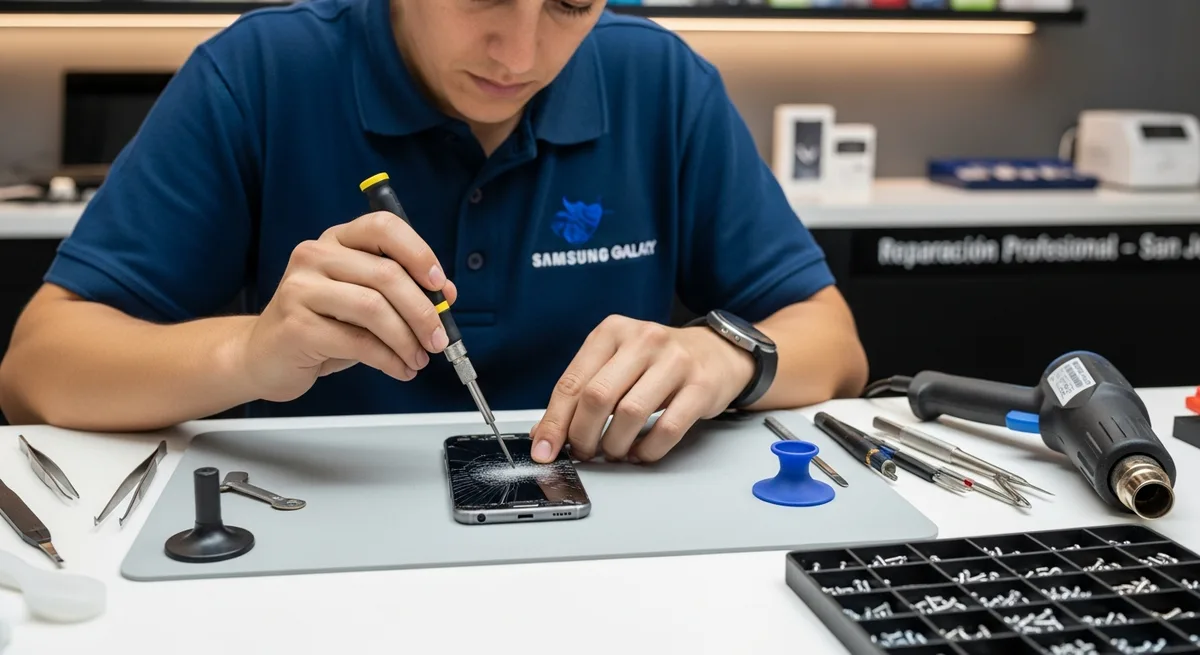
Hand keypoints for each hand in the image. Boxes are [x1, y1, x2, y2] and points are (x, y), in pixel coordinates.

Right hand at [236, 212, 456, 401]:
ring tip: (418, 359)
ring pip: (374, 308)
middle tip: (439, 339)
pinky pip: (358, 342)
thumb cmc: (321, 325)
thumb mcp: (363, 300)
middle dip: (423, 311)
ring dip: (407, 339)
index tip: (439, 285)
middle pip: (386, 274)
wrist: (265, 356)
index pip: (383, 227)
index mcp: (336, 240)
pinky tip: (399, 369)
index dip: (419, 253)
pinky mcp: (296, 326)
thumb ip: (401, 291)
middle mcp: (314, 255)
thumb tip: (446, 295)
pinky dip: (388, 359)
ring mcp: (300, 288)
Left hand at [530, 315, 754, 463]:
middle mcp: (643, 340)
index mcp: (612, 332)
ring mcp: (674, 361)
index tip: (544, 449)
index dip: (554, 422)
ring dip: (614, 445)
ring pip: (629, 415)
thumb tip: (546, 434)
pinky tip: (640, 452)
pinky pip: (667, 429)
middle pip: (597, 397)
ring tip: (614, 452)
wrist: (717, 352)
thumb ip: (583, 392)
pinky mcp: (700, 386)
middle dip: (583, 436)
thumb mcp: (617, 363)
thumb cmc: (659, 361)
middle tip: (584, 452)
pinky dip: (647, 450)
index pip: (572, 382)